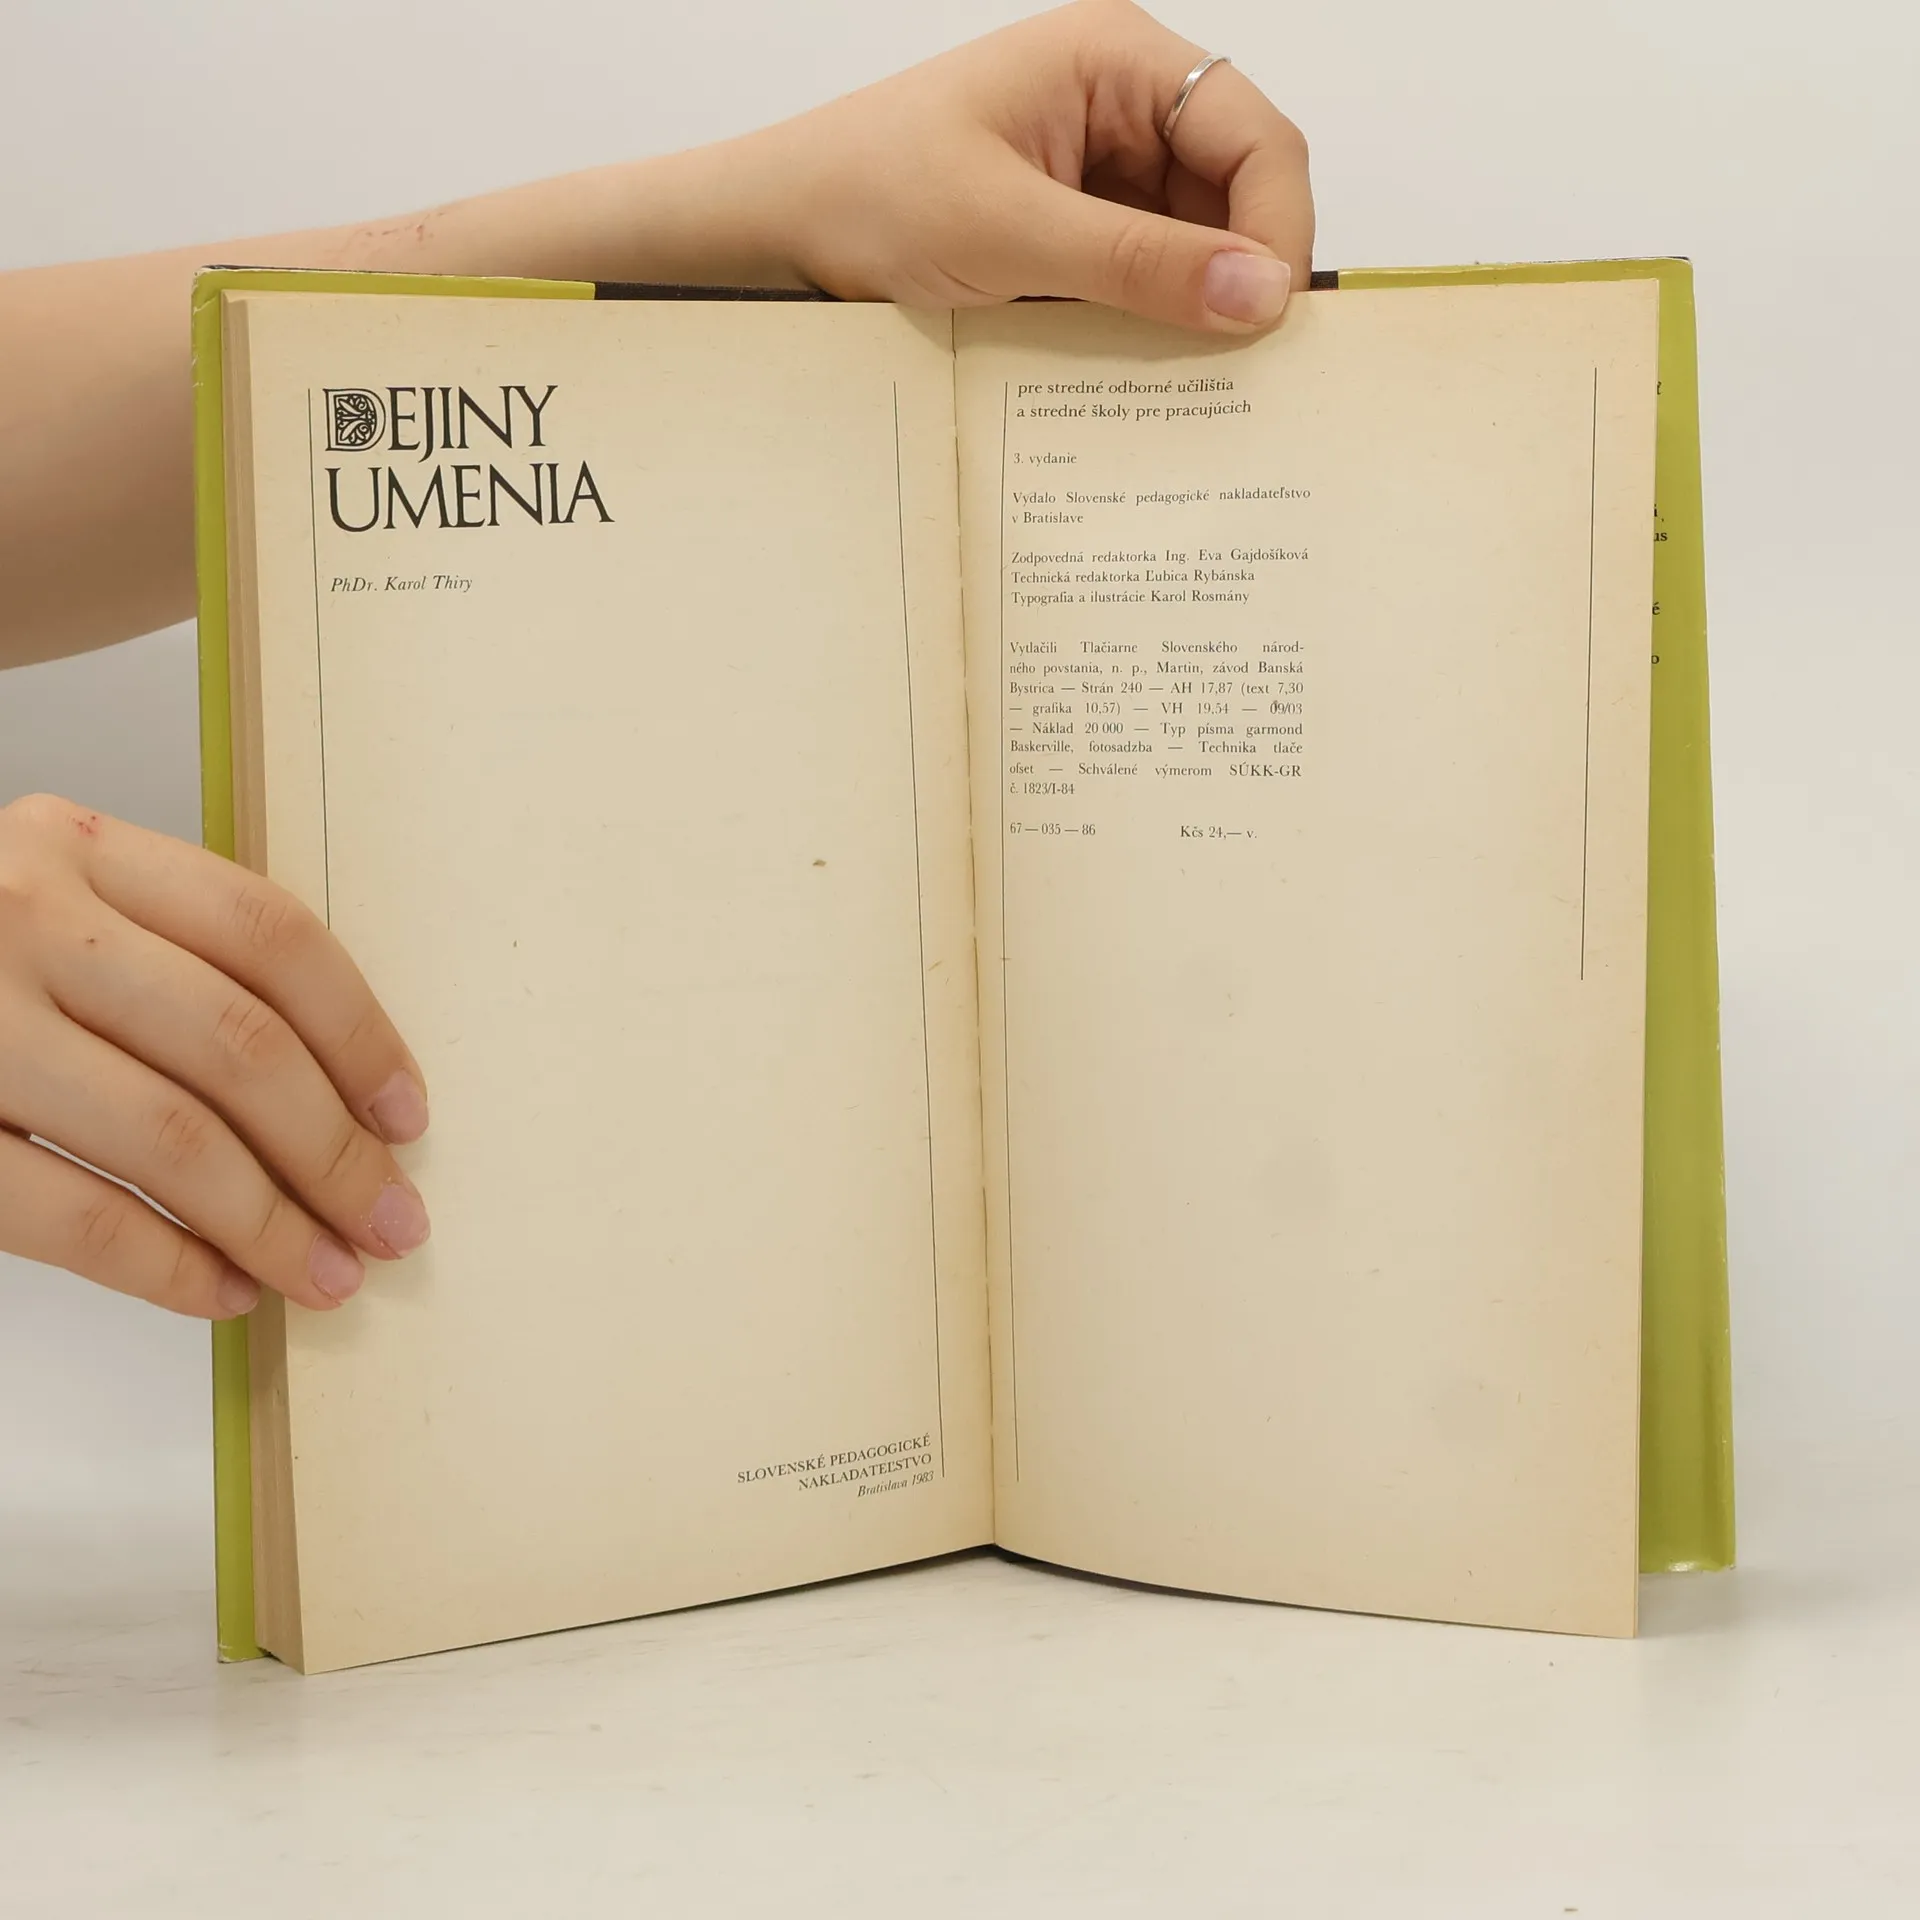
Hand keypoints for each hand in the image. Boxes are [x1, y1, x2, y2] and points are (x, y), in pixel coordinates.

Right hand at [0, 795, 428, 1318]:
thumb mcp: (53, 908)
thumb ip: (171, 962)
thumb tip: (343, 1099)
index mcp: (78, 848)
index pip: (269, 936)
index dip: (360, 1035)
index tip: (408, 1117)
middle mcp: (21, 916)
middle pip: (238, 1043)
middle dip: (336, 1152)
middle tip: (394, 1223)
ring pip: (169, 1134)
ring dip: (272, 1223)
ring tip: (329, 1275)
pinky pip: (70, 1214)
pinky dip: (168, 1266)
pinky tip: (224, 1293)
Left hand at [743, 0, 1313, 331]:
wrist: (777, 232)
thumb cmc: (866, 195)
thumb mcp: (1009, 233)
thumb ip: (1141, 264)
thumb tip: (1262, 295)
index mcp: (1117, 60)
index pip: (1253, 136)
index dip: (1278, 228)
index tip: (1269, 320)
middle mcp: (1122, 106)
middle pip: (1238, 192)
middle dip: (1243, 276)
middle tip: (1240, 369)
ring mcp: (1101, 171)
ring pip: (1199, 245)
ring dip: (1197, 309)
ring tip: (1187, 379)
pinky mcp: (1077, 231)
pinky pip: (1147, 278)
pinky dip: (1154, 325)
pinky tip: (1142, 370)